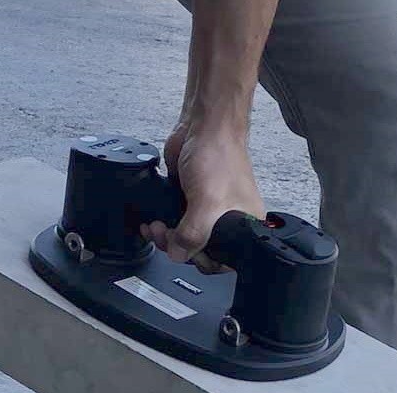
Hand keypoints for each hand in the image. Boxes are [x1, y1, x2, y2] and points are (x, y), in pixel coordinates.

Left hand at [141, 122, 265, 273]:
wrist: (204, 126)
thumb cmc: (219, 156)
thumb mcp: (208, 203)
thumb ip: (193, 234)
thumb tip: (178, 254)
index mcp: (246, 226)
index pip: (225, 261)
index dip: (203, 261)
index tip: (186, 252)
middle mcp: (228, 222)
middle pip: (200, 251)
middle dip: (178, 247)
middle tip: (166, 236)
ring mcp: (207, 212)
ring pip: (184, 239)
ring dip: (165, 238)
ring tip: (155, 227)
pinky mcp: (189, 202)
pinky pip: (174, 223)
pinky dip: (161, 225)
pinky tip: (151, 221)